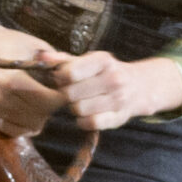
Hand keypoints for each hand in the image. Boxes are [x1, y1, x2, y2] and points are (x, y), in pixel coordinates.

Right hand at [0, 21, 67, 134]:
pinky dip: (24, 124)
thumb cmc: (9, 42)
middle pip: (40, 115)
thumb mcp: (35, 45)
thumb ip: (56, 61)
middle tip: (52, 94)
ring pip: (29, 125)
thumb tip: (75, 70)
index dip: (62, 97)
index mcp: (14, 80)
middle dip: (51, 106)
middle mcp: (0, 98)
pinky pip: (13, 130)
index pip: (49, 101)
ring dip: (39, 116)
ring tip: (38, 101)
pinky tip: (27, 110)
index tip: (65, 89)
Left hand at [55, 51, 181, 131]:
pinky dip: (83, 120)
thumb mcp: (88, 61)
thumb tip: (41, 58)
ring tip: (82, 101)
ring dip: (75, 107)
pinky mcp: (118, 118)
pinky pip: (89, 123)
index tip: (64, 78)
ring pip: (78, 109)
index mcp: (103, 60)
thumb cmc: (106, 72)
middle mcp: (113, 79)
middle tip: (73, 91)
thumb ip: (63, 60)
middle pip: (70, 93)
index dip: (60, 78)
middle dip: (67, 93)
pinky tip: (88, 113)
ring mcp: (117, 99)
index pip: (69, 73)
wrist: (139, 86)